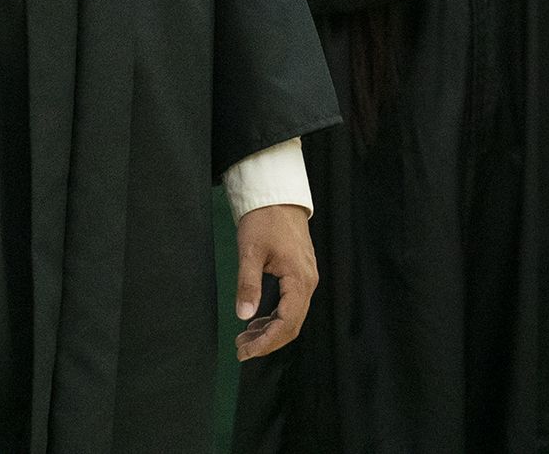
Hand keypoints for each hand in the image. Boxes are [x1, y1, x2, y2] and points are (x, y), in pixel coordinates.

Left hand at [233, 203, 317, 361]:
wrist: (277, 196)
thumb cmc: (264, 220)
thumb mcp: (250, 251)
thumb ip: (248, 284)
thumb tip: (243, 315)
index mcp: (299, 279)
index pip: (287, 323)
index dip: (267, 342)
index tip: (245, 351)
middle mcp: (308, 282)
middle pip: (292, 325)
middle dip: (267, 341)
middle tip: (240, 350)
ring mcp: (306, 278)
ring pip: (292, 316)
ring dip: (269, 331)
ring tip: (244, 338)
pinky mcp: (300, 274)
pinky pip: (291, 305)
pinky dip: (274, 318)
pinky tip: (256, 322)